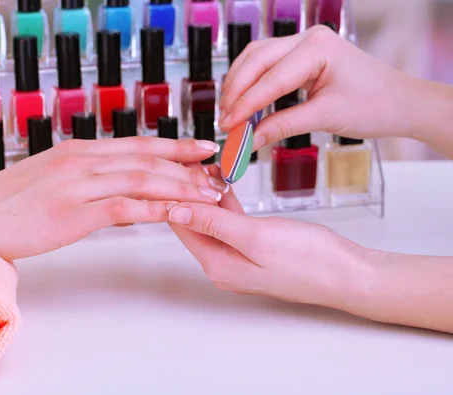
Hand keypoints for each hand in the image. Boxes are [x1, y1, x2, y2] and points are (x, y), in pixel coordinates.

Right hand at [0, 137, 228, 259]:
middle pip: (147, 159)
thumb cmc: (8, 203)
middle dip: (187, 167)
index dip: (173, 147)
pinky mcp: (72, 213)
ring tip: (209, 196)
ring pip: (141, 180)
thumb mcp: (50, 178)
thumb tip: (113, 185)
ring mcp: (78, 185)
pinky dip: (155, 209)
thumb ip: (83, 177)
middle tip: (217, 174)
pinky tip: (177, 214)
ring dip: (179, 187)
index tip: (201, 149)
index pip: (137, 145)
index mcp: (79, 151)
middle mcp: (83, 161)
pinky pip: (123, 207)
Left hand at [168, 165, 369, 307]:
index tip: (173, 167)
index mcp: (217, 264)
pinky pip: (231, 222)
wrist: (347, 274)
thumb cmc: (308, 259)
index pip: (181, 225)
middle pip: (194, 222)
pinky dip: (227, 202)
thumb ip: (213, 223)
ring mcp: (238, 257)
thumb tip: (174, 211)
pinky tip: (224, 182)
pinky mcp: (254, 249)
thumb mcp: (254, 236)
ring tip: (204, 164)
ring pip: (212, 219)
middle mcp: (223, 264)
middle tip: (189, 159)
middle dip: (189, 191)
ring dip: (207, 193)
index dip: (174, 194)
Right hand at [219, 25, 418, 150]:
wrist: (400, 102)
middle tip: (225, 120)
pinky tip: (244, 102)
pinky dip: (252, 82)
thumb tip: (249, 140)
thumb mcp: (325, 118)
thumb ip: (282, 126)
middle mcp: (309, 38)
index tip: (227, 126)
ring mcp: (304, 43)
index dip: (245, 104)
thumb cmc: (374, 105)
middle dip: (236, 91)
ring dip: (240, 84)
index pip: (270, 79)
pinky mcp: (302, 55)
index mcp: (318, 48)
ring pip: (256, 58)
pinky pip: (267, 64)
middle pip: (256, 60)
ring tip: (229, 112)